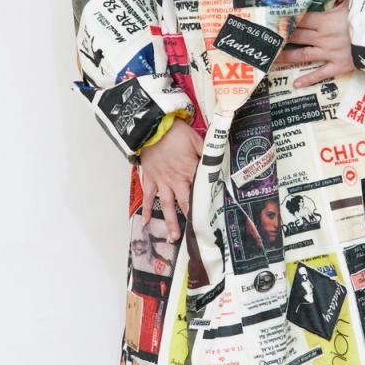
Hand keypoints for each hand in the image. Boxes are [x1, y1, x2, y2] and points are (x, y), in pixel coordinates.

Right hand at [139, 117, 203, 239]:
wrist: (152, 127)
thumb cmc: (175, 132)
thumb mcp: (197, 139)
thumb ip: (207, 153)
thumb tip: (218, 160)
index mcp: (190, 171)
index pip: (201, 191)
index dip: (207, 204)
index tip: (212, 218)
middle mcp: (176, 180)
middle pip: (185, 203)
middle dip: (190, 220)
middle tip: (194, 236)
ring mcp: (162, 181)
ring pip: (167, 206)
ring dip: (170, 222)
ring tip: (172, 238)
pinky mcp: (150, 179)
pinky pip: (147, 197)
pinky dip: (146, 210)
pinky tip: (146, 222)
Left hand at [272, 0, 355, 86]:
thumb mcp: (356, 3)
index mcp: (326, 20)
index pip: (301, 19)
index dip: (287, 19)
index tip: (273, 20)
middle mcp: (323, 37)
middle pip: (297, 36)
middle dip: (281, 37)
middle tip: (267, 40)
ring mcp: (329, 53)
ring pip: (302, 55)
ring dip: (286, 56)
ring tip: (272, 59)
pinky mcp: (338, 66)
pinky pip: (320, 73)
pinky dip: (308, 79)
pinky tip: (295, 83)